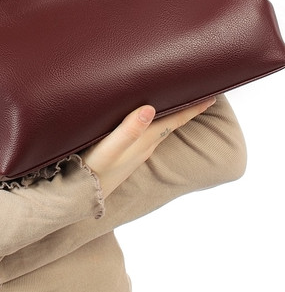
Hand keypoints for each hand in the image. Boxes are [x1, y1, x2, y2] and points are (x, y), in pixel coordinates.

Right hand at [82, 98, 216, 197]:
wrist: (78, 198)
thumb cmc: (91, 171)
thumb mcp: (107, 149)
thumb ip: (128, 130)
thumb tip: (150, 109)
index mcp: (143, 141)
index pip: (174, 121)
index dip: (193, 108)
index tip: (213, 96)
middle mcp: (143, 147)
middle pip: (171, 124)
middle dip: (186, 109)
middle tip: (200, 93)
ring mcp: (135, 153)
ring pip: (159, 129)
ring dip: (171, 116)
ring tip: (178, 102)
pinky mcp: (124, 156)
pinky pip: (147, 135)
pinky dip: (155, 124)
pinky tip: (148, 120)